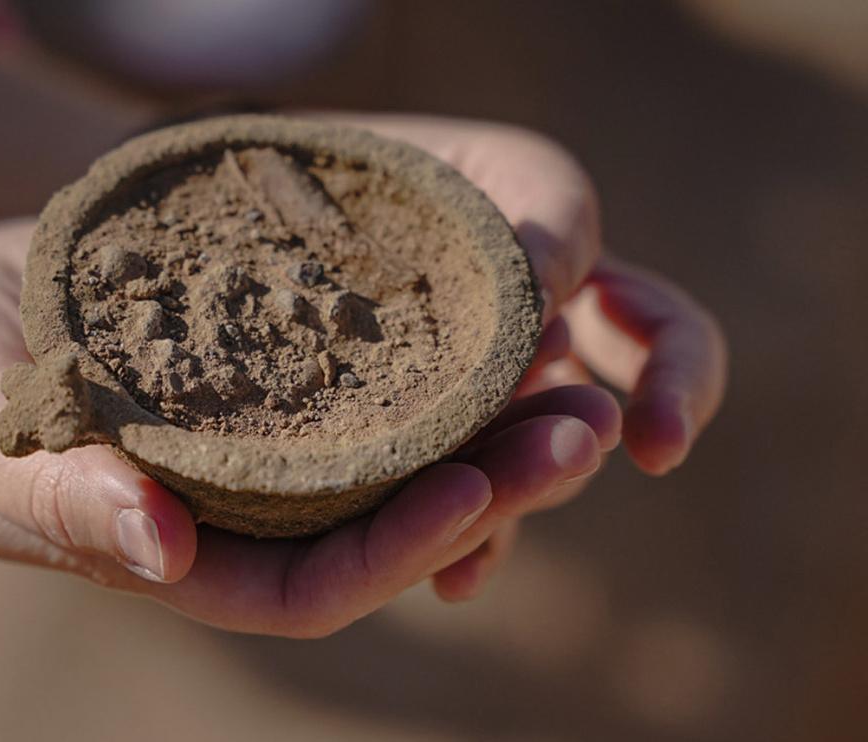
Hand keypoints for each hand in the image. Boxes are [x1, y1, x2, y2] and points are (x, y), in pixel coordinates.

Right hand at [0, 216, 617, 636]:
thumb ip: (57, 496)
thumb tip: (157, 552)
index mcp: (176, 551)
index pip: (312, 586)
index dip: (398, 548)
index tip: (479, 489)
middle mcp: (231, 505)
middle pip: (380, 519)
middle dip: (488, 483)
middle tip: (586, 426)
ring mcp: (252, 438)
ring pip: (392, 446)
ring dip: (488, 412)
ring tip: (577, 359)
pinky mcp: (256, 366)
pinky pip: (361, 372)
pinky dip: (428, 348)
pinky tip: (487, 294)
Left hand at [329, 114, 726, 597]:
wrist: (282, 187)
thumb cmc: (407, 166)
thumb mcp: (490, 168)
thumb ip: (546, 212)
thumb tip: (560, 299)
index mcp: (575, 287)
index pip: (668, 338)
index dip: (681, 389)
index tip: (654, 448)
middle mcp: (531, 355)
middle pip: (584, 423)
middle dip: (569, 445)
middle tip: (553, 455)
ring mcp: (463, 400)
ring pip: (512, 469)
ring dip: (506, 497)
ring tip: (477, 543)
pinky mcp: (397, 440)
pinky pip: (445, 500)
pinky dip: (461, 540)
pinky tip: (453, 580)